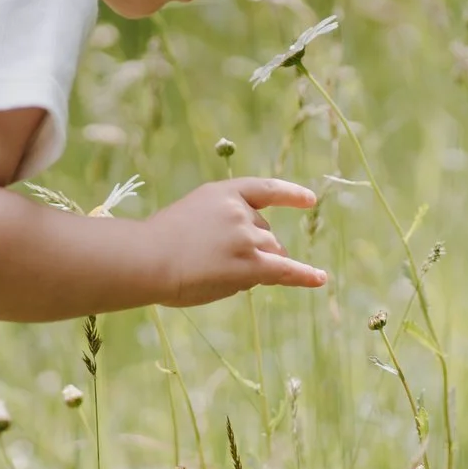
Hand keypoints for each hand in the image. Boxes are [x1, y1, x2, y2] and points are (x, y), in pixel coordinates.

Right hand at [146, 178, 326, 306]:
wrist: (146, 259)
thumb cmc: (157, 245)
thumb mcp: (190, 219)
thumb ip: (221, 228)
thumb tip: (259, 258)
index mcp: (222, 192)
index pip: (264, 190)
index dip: (289, 195)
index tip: (310, 200)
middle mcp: (240, 210)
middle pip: (265, 235)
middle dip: (252, 250)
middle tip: (214, 263)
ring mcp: (246, 237)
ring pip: (268, 256)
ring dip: (252, 268)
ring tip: (215, 274)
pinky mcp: (250, 265)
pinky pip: (285, 271)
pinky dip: (305, 276)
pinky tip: (321, 278)